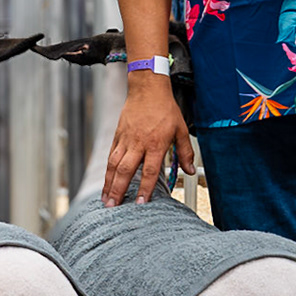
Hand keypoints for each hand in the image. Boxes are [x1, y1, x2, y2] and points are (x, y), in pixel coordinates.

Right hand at [102, 79, 193, 206]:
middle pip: (126, 171)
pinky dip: (107, 170)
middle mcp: (138, 144)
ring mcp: (126, 140)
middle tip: (113, 207)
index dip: (144, 189)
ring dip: (108, 183)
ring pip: (114, 164)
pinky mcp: (118, 135)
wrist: (147, 89)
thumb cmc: (165, 109)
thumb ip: (185, 152)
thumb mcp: (181, 130)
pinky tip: (106, 181)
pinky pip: (111, 155)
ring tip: (105, 199)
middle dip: (118, 190)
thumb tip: (190, 171)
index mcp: (155, 144)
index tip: (140, 203)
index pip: (150, 171)